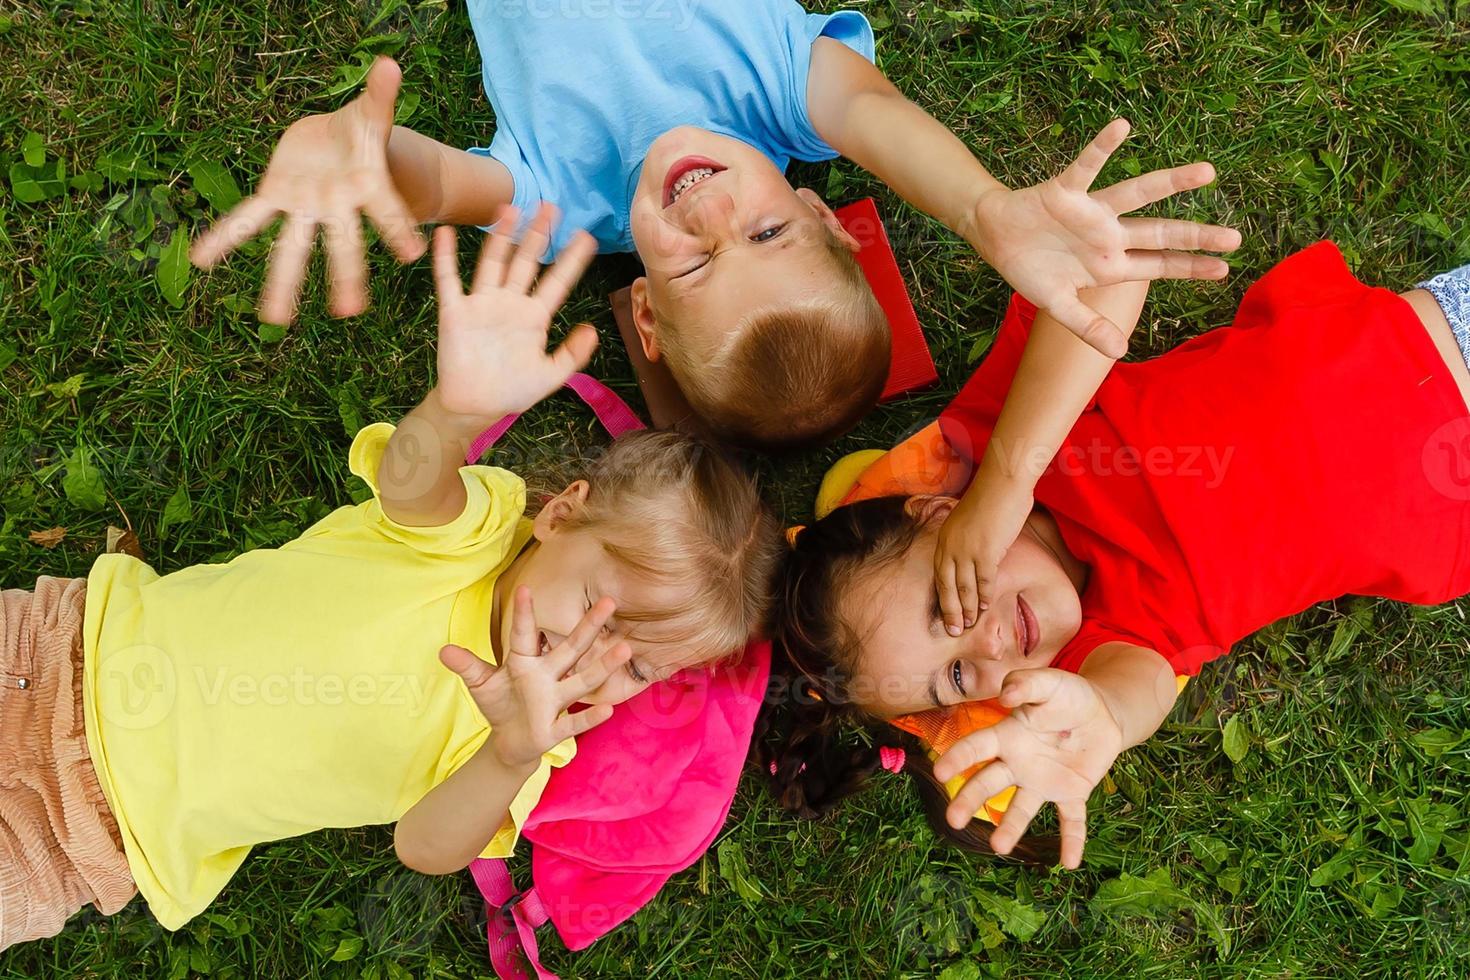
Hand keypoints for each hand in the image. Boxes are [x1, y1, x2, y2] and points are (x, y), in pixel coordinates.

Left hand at [190, 56, 426, 323]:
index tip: (412, 255)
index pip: (386, 212)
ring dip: (283, 283)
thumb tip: (389, 65)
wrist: (338, 138)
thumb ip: (380, 95)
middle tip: (348, 310)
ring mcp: (305, 207)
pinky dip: (224, 238)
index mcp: (367, 188)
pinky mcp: (277, 196)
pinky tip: (199, 259)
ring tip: (272, 317)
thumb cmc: (362, 131)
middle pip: (342, 244)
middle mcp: (337, 207)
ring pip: (293, 248)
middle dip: (345, 276)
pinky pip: (248, 220)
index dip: (397, 230)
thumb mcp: (371, 112)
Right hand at [431, 204, 598, 421]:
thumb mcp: (551, 376)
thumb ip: (573, 354)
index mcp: (534, 317)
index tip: (586, 236)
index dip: (572, 260)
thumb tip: (593, 330)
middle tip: (551, 205)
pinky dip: (446, 257)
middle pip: (526, 261)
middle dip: (538, 234)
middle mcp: (509, 304)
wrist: (474, 407)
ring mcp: (482, 304)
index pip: (557, 282)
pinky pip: (449, 280)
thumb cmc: (513, 392)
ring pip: (493, 262)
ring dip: (501, 236)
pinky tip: (447, 233)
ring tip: (510, 208)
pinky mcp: (455, 312)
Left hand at [440, 587, 630, 770]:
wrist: (510, 740)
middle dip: (589, 626)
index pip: (524, 634)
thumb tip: (443, 650)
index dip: (524, 614)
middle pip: (571, 648)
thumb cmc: (501, 704)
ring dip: (603, 666)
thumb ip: (468, 666)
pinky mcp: (554, 729)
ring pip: (582, 680)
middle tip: (610, 601)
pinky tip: (609, 710)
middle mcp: (546, 676)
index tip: (525, 588)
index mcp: (525, 662)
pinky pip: (574, 722)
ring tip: (625, 647)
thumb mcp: (481, 684)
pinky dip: (589, 717)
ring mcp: (553, 701)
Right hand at [931, 667, 1124, 868]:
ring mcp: (1043, 782)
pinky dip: (1071, 840)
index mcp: (1008, 736)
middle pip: (989, 783)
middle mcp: (1018, 764)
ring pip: (1022, 808)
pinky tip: (1070, 862)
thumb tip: (1006, 695)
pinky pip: (1071, 820)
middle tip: (953, 819)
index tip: (941, 772)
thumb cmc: (1067, 695)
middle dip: (970, 800)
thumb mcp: (1050, 682)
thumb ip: (1026, 684)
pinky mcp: (1072, 794)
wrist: (1102, 714)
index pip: (977, 748)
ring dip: (1010, 828)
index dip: (959, 758)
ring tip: (999, 848)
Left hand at [933, 472, 1033, 634]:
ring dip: (966, 609)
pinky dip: (983, 596)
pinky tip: (984, 608)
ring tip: (968, 625)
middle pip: (946, 586)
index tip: (942, 613)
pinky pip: (983, 581)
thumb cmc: (990, 498)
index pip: (938, 574)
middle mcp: (951, 546)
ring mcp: (967, 550)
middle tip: (951, 631)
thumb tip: (971, 555)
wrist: (1002, 482)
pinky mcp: (986, 551)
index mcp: (944, 538)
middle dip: (949, 611)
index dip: (941, 596)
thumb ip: (965, 539)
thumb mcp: (967, 520)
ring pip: (964, 587)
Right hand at [965, 119, 1240, 357]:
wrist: (994, 237)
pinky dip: (1101, 148)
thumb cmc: (1030, 269)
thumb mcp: (1059, 305)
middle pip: (1161, 232)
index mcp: (1110, 263)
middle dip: (1196, 236)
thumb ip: (1089, 327)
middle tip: (1236, 238)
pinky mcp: (1066, 192)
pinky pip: (1086, 166)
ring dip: (1171, 182)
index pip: (1159, 264)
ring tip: (1208, 172)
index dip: (1190, 267)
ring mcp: (1091, 212)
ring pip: (1138, 193)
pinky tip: (1121, 127)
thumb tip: (1120, 351)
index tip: (1224, 270)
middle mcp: (1109, 235)